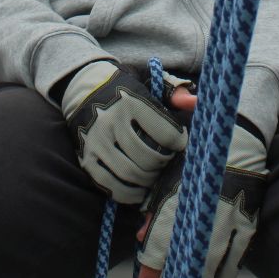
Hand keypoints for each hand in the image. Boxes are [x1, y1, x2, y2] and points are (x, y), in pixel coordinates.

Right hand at [61, 60, 187, 203]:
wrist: (84, 91)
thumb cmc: (126, 91)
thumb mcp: (149, 83)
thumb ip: (175, 92)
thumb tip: (194, 102)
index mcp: (131, 103)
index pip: (166, 134)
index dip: (179, 143)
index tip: (180, 143)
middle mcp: (111, 122)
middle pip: (148, 158)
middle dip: (162, 165)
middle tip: (166, 161)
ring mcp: (96, 143)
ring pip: (130, 174)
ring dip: (148, 180)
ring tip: (154, 175)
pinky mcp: (86, 160)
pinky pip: (111, 186)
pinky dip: (129, 194)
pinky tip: (139, 191)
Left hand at [136, 115, 266, 277]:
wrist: (239, 135)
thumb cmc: (198, 154)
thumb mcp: (171, 173)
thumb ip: (156, 205)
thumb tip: (141, 236)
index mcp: (180, 196)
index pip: (162, 239)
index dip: (152, 263)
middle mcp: (203, 211)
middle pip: (188, 258)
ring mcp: (228, 218)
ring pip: (213, 263)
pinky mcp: (248, 221)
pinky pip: (237, 257)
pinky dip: (227, 274)